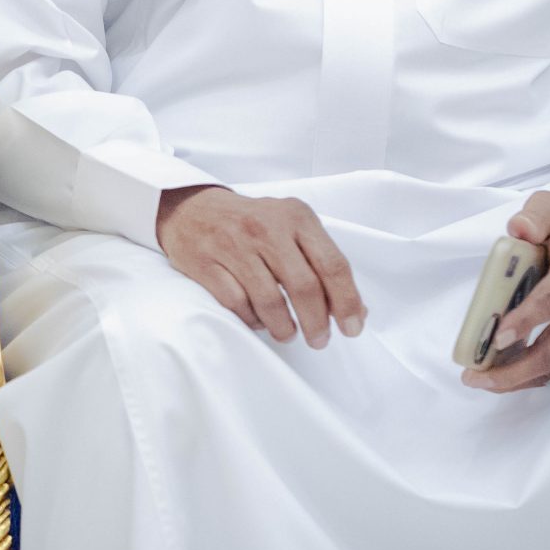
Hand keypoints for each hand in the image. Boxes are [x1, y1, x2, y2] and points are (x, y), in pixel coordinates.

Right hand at [155, 185, 363, 347]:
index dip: (347, 302)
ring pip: (270, 300)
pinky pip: (237, 303)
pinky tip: (258, 320)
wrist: (190, 209)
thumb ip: (323, 263)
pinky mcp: (206, 262)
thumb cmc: (252, 223)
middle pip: (304, 286)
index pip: (333, 264)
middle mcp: (267, 227)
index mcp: (296, 216)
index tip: (351, 329)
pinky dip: (252, 320)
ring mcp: (234, 244)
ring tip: (287, 334)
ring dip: (284, 328)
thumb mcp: (292, 228)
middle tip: (319, 340)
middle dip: (316, 322)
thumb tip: (358, 311)